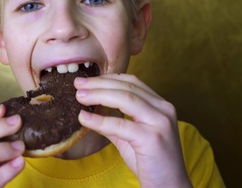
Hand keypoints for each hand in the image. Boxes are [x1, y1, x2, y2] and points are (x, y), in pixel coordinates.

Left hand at [75, 74, 192, 187]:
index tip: (86, 81)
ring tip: (79, 97)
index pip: (132, 82)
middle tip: (77, 85)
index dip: (107, 78)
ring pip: (125, 99)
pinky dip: (100, 120)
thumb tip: (89, 112)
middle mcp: (163, 109)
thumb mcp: (130, 137)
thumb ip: (114, 123)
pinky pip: (120, 124)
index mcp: (160, 105)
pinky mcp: (152, 138)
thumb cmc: (151, 163)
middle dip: (99, 83)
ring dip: (98, 95)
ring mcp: (160, 122)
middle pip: (127, 87)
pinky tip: (85, 118)